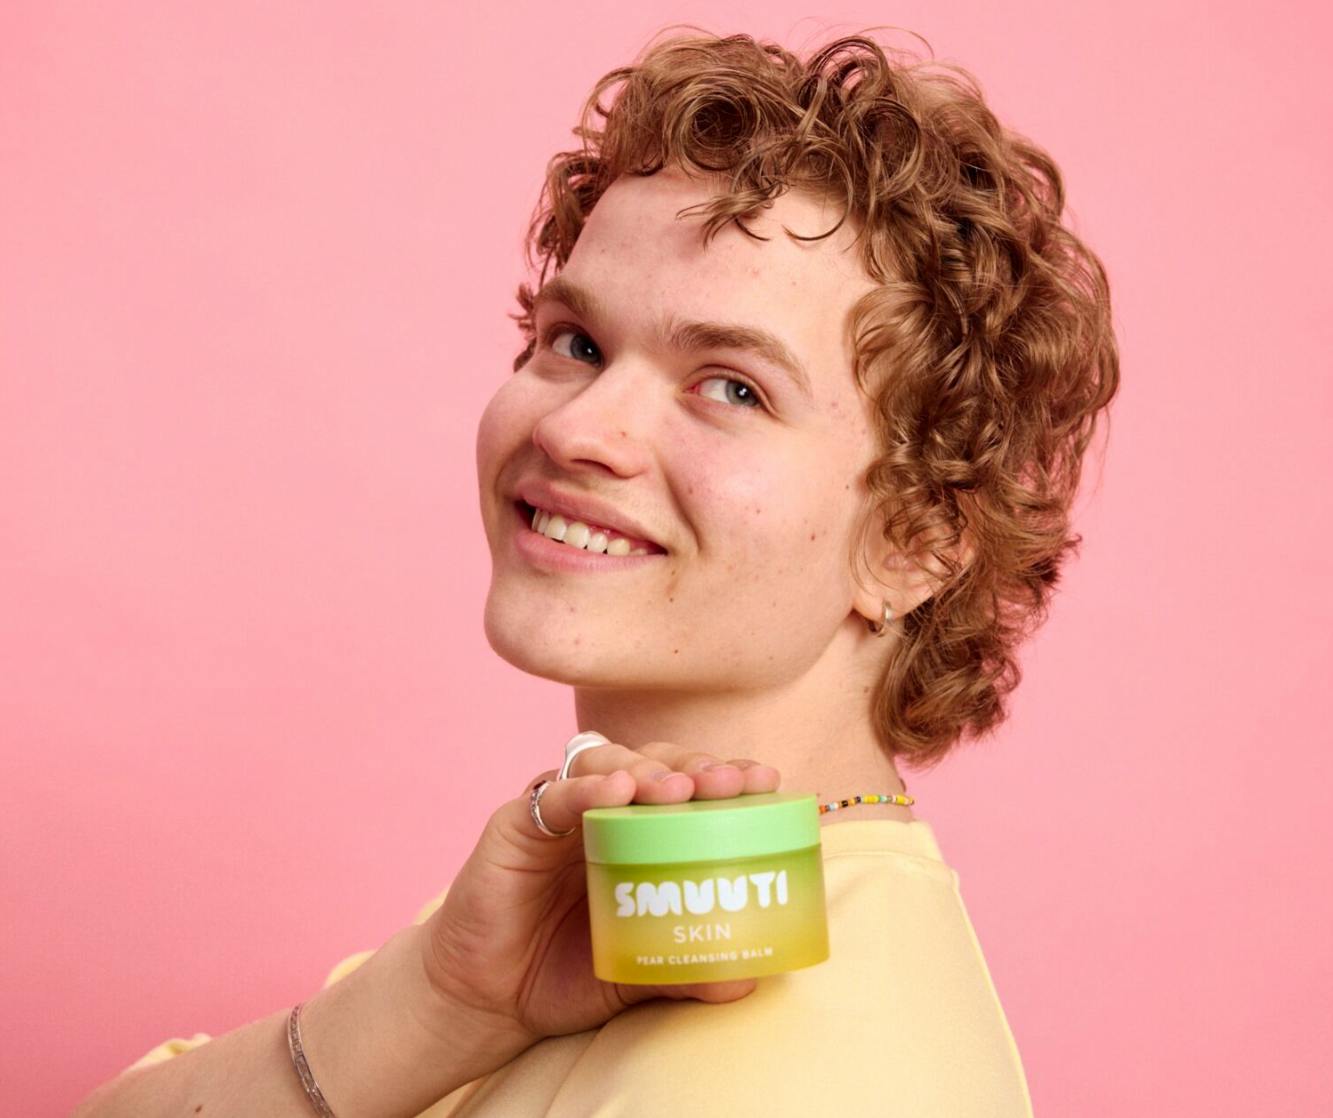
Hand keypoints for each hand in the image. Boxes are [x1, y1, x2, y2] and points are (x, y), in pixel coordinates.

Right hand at [417, 739, 780, 1051]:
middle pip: (655, 764)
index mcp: (640, 836)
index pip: (690, 788)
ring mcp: (560, 813)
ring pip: (607, 765)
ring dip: (646, 770)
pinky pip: (552, 795)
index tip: (768, 780)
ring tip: (678, 789)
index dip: (727, 776)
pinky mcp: (516, 825)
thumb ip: (687, 972)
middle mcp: (603, 813)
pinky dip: (585, 790)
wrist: (486, 1002)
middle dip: (696, 766)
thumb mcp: (639, 975)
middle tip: (730, 782)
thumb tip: (750, 977)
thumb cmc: (563, 975)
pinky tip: (615, 793)